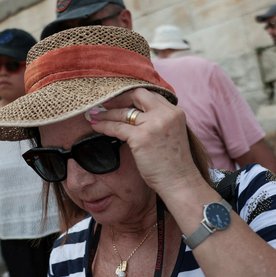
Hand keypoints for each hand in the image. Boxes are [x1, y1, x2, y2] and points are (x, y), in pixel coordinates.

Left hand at [89, 88, 207, 196]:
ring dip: (106, 113)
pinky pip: (117, 127)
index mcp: (175, 112)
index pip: (151, 94)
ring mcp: (153, 124)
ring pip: (123, 112)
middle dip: (119, 98)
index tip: (121, 100)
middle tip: (106, 103)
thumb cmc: (174, 164)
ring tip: (95, 115)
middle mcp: (166, 114)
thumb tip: (136, 117)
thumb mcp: (172, 134)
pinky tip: (96, 126)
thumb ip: (160, 122)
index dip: (133, 96)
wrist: (179, 182)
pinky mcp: (141, 137)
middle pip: (137, 95)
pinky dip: (104, 126)